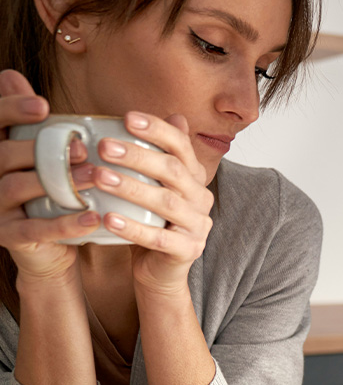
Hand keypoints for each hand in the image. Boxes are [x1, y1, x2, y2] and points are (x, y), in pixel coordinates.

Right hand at [0, 70, 99, 283]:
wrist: (50, 247)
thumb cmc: (50, 193)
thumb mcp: (40, 156)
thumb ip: (31, 122)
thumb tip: (8, 74)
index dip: (11, 109)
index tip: (43, 106)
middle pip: (4, 154)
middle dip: (44, 149)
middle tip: (85, 150)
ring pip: (17, 187)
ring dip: (58, 181)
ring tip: (94, 177)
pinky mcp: (9, 235)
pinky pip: (36, 228)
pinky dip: (65, 223)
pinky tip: (92, 216)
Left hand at [91, 111, 213, 295]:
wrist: (162, 269)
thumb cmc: (152, 221)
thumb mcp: (155, 185)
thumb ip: (161, 154)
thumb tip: (175, 114)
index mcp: (194, 177)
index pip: (181, 145)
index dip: (157, 129)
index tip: (127, 117)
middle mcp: (201, 198)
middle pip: (173, 170)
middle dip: (138, 155)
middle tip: (103, 147)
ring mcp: (198, 225)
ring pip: (166, 202)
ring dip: (131, 188)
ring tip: (99, 178)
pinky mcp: (188, 250)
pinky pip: (158, 238)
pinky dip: (132, 228)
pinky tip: (108, 218)